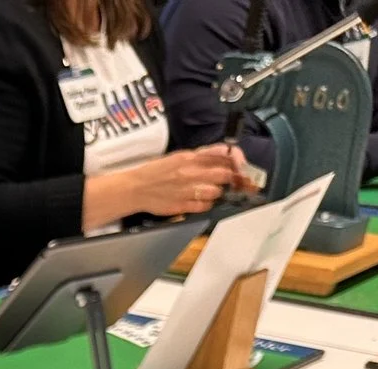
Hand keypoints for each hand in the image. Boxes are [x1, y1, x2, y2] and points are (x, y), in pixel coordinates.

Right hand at [104, 145, 254, 220]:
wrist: (135, 189)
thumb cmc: (156, 172)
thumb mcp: (180, 156)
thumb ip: (203, 155)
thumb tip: (225, 152)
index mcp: (191, 157)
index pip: (224, 156)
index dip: (237, 161)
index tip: (242, 166)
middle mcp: (191, 172)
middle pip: (225, 174)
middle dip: (233, 178)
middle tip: (236, 181)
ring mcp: (187, 190)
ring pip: (216, 191)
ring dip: (218, 191)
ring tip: (211, 190)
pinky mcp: (182, 205)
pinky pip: (205, 206)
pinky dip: (207, 203)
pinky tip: (201, 200)